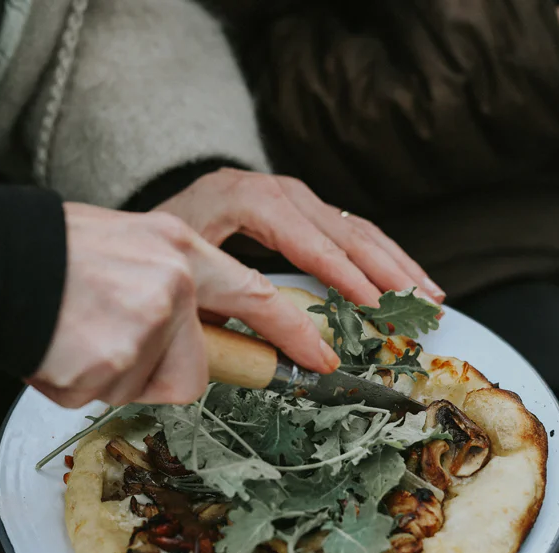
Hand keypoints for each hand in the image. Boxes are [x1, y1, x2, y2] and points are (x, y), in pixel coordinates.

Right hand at [30, 203, 338, 407]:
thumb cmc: (49, 258)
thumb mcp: (125, 246)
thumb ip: (169, 286)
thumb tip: (194, 339)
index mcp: (177, 247)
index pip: (256, 297)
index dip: (293, 334)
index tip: (324, 361)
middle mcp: (171, 283)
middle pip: (193, 370)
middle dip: (156, 373)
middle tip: (108, 345)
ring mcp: (144, 324)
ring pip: (144, 386)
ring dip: (109, 375)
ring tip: (74, 334)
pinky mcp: (113, 362)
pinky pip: (105, 396)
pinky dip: (76, 382)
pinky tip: (59, 347)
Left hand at [154, 168, 445, 306]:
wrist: (128, 230)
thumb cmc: (152, 260)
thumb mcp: (185, 287)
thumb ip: (233, 315)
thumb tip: (282, 357)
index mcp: (239, 199)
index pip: (306, 240)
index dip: (344, 278)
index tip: (374, 310)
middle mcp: (268, 188)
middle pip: (341, 228)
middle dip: (386, 272)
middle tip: (419, 308)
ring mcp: (284, 194)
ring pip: (353, 227)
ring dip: (395, 265)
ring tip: (429, 298)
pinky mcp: (294, 207)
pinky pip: (346, 229)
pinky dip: (380, 258)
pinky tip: (405, 281)